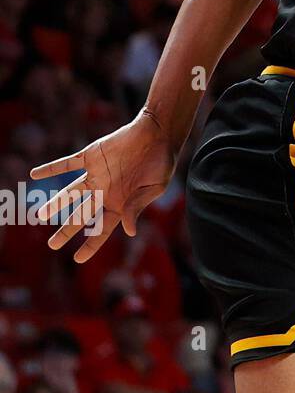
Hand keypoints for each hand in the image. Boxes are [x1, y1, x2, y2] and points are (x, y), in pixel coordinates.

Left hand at [30, 110, 175, 262]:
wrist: (158, 133)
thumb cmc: (161, 162)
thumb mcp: (154, 188)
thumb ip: (137, 208)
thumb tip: (129, 232)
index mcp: (121, 203)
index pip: (102, 229)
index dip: (91, 244)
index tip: (78, 259)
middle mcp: (105, 191)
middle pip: (82, 215)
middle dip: (67, 231)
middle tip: (52, 245)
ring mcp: (96, 174)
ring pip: (70, 193)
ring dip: (55, 203)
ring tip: (39, 215)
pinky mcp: (91, 156)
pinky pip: (67, 164)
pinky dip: (51, 169)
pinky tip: (35, 174)